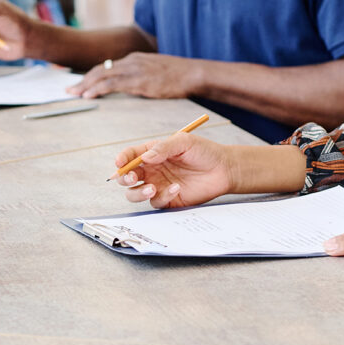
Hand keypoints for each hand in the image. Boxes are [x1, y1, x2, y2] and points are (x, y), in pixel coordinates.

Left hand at [67, 53, 196, 98]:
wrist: (193, 73)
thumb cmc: (178, 75)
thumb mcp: (156, 71)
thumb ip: (142, 75)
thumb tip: (132, 85)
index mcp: (134, 58)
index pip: (107, 66)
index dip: (91, 75)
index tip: (80, 83)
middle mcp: (131, 61)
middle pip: (100, 69)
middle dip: (83, 80)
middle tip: (69, 90)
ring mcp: (134, 69)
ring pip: (102, 75)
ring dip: (85, 85)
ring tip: (73, 94)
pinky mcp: (138, 80)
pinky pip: (112, 84)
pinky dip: (97, 89)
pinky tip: (88, 96)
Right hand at [114, 132, 234, 208]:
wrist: (223, 169)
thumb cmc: (203, 151)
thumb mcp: (183, 142)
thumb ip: (163, 148)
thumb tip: (144, 158)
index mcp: (151, 153)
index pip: (130, 156)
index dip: (122, 159)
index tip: (120, 163)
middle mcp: (151, 170)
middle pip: (127, 177)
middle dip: (124, 178)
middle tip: (132, 178)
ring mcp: (158, 186)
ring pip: (135, 194)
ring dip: (138, 193)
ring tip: (151, 188)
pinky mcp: (168, 200)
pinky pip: (156, 202)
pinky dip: (163, 196)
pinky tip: (176, 187)